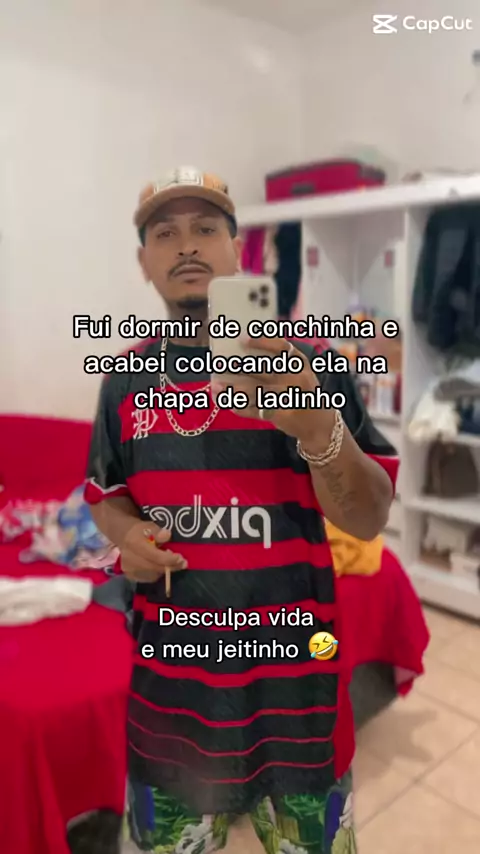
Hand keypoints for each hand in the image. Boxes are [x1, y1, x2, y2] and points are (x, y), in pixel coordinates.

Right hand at [120, 521, 186, 582]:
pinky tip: (161, 567)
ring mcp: (129, 569)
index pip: (155, 556)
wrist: (125, 537)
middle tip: (183, 563)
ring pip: (153, 575)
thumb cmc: (140, 531)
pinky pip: (149, 578)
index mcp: (135, 544)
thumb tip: (167, 535)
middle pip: (155, 567)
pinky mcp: (130, 576)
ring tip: (172, 563)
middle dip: (171, 566)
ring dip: (165, 570)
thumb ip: (158, 532)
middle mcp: (130, 559)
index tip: (181, 558)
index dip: (170, 559)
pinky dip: (157, 573)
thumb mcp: (150, 526)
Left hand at [213, 337, 333, 445]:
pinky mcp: (279, 416)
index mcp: (300, 365)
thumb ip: (280, 363)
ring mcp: (287, 398)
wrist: (319, 424)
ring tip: (216, 385)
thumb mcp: (300, 373)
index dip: (261, 341)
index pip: (281, 347)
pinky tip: (225, 400)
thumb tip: (245, 352)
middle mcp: (295, 379)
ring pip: (254, 392)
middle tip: (220, 363)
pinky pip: (254, 410)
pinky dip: (237, 406)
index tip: (242, 338)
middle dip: (240, 367)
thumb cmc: (304, 393)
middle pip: (263, 370)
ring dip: (232, 388)